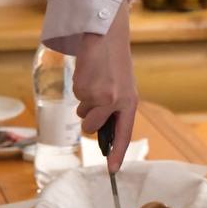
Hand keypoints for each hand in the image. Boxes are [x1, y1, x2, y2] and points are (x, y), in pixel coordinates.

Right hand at [74, 4, 138, 170]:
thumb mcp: (122, 87)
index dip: (118, 154)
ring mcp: (99, 96)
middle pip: (92, 128)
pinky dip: (79, 88)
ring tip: (94, 82)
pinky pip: (76, 98)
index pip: (124, 134)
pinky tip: (89, 74)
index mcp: (130, 102)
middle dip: (88, 118)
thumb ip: (116, 108)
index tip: (112, 171)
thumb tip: (99, 130)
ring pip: (82, 114)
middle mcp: (116, 102)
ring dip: (84, 103)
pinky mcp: (84, 88)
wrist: (106, 36)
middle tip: (95, 98)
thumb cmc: (114, 62)